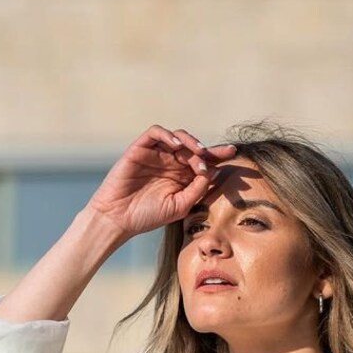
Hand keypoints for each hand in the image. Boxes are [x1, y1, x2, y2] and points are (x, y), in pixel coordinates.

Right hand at [87, 125, 237, 243]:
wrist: (118, 219)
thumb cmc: (147, 216)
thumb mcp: (180, 206)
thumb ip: (197, 189)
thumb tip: (213, 172)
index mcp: (181, 177)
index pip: (203, 162)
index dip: (218, 155)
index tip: (234, 153)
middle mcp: (170, 163)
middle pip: (193, 147)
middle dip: (206, 150)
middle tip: (215, 156)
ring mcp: (156, 154)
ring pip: (177, 137)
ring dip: (190, 141)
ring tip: (198, 152)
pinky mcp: (140, 149)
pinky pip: (156, 133)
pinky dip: (167, 135)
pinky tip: (177, 146)